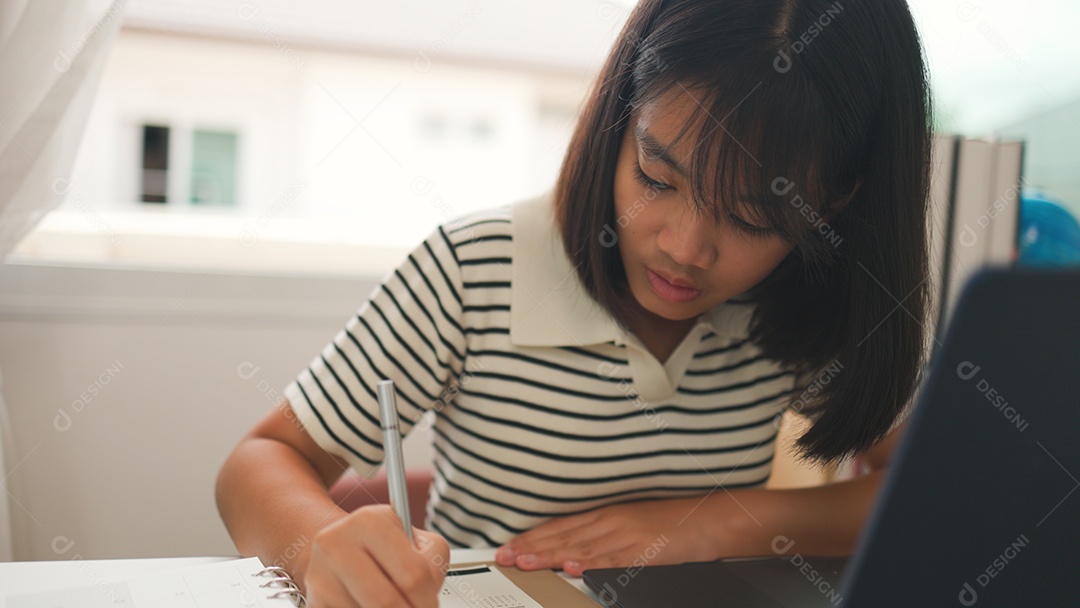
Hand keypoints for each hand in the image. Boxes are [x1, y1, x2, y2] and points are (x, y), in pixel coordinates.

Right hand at [304, 504, 449, 607]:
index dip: (428, 599)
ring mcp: (319, 574)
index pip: (412, 574)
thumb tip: (429, 595)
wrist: (337, 547)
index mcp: (369, 522)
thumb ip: (432, 561)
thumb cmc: (381, 546)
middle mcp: (337, 543)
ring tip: (392, 603)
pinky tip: (368, 603)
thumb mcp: (414, 540)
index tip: (431, 604)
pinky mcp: (313, 600)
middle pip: (385, 601)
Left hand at [494, 498, 721, 576]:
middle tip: (505, 556)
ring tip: (526, 561)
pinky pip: (616, 559)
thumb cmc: (673, 520)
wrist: (711, 518)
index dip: (533, 536)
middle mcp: (612, 521)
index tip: (509, 545)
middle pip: (564, 535)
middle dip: (531, 546)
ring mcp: (628, 535)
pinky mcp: (646, 550)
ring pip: (582, 547)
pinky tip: (574, 567)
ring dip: (551, 555)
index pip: (561, 525)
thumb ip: (602, 533)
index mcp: (607, 513)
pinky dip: (593, 564)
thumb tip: (571, 550)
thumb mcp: (631, 521)